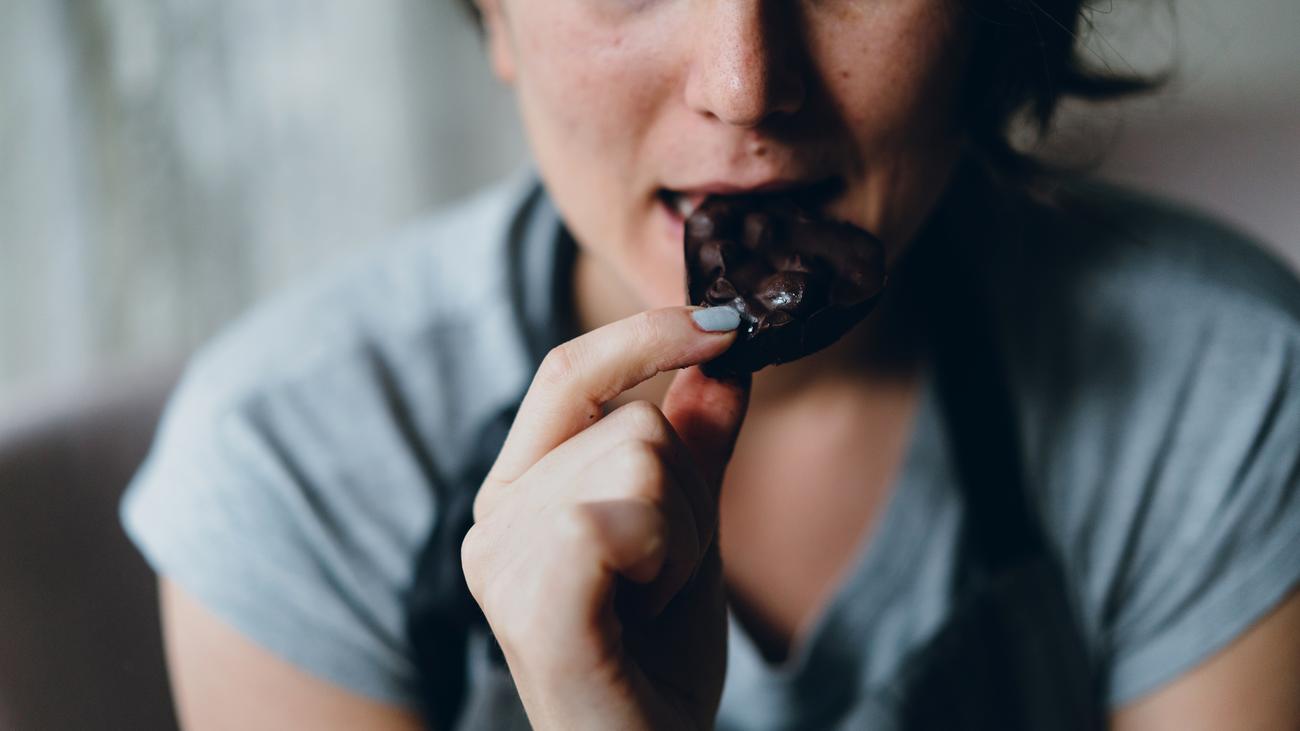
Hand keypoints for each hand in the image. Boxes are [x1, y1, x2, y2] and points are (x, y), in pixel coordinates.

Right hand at [461, 306, 749, 729]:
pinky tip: (640, 613)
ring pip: (641, 456)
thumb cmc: (657, 658)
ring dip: (684, 536)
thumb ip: (695, 445)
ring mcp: (501, 558)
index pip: (569, 372)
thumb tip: (724, 358)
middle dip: (689, 496)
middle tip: (665, 576)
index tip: (724, 322)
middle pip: (632, 420)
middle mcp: (493, 517)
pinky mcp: (531, 598)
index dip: (645, 334)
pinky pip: (625, 514)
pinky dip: (666, 560)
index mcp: (518, 491)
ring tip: (650, 601)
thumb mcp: (688, 530)